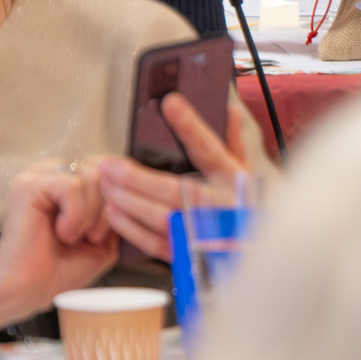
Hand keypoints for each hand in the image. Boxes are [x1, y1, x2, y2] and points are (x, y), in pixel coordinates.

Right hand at [0, 160, 117, 336]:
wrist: (29, 291)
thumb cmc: (59, 270)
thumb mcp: (102, 240)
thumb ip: (115, 212)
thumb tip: (125, 189)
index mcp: (67, 181)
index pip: (106, 168)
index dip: (114, 198)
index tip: (102, 230)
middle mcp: (53, 172)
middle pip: (102, 171)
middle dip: (105, 210)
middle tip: (89, 237)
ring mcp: (38, 176)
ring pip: (90, 176)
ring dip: (90, 215)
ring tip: (71, 237)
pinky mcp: (29, 184)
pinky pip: (71, 186)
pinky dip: (74, 215)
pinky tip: (61, 232)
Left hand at [97, 92, 248, 261]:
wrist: (255, 255)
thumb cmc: (246, 212)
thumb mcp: (247, 175)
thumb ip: (233, 142)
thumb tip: (228, 111)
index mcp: (233, 180)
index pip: (211, 149)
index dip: (191, 126)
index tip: (171, 104)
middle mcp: (219, 207)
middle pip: (176, 190)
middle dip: (137, 177)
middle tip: (109, 165)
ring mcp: (203, 233)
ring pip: (161, 217)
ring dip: (128, 201)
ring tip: (105, 186)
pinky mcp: (189, 254)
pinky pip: (156, 243)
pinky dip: (132, 229)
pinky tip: (114, 213)